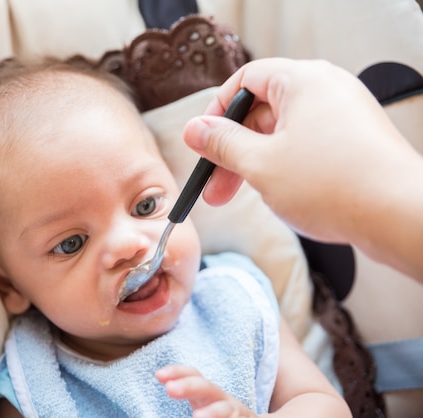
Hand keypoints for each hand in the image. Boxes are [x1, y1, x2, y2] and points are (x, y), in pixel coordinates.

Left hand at [156, 365, 256, 417]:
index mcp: (208, 392)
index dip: (177, 372)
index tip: (158, 374)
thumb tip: (161, 383)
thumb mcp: (203, 403)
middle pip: (206, 387)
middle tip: (170, 389)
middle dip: (188, 386)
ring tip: (196, 417)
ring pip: (225, 410)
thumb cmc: (220, 413)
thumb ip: (185, 391)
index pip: (193, 375)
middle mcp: (223, 399)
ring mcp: (236, 412)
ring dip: (213, 412)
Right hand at [182, 58, 422, 277]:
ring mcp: (343, 117)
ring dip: (254, 163)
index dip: (217, 110)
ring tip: (242, 197)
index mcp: (303, 80)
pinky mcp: (354, 143)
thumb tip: (194, 129)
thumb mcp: (260, 164)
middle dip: (232, 150)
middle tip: (214, 186)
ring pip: (282, 133)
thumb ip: (222, 144)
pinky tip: (278, 196)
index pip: (245, 79)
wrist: (401, 217)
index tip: (203, 141)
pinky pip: (306, 147)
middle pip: (262, 110)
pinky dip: (283, 167)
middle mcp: (326, 90)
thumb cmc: (334, 184)